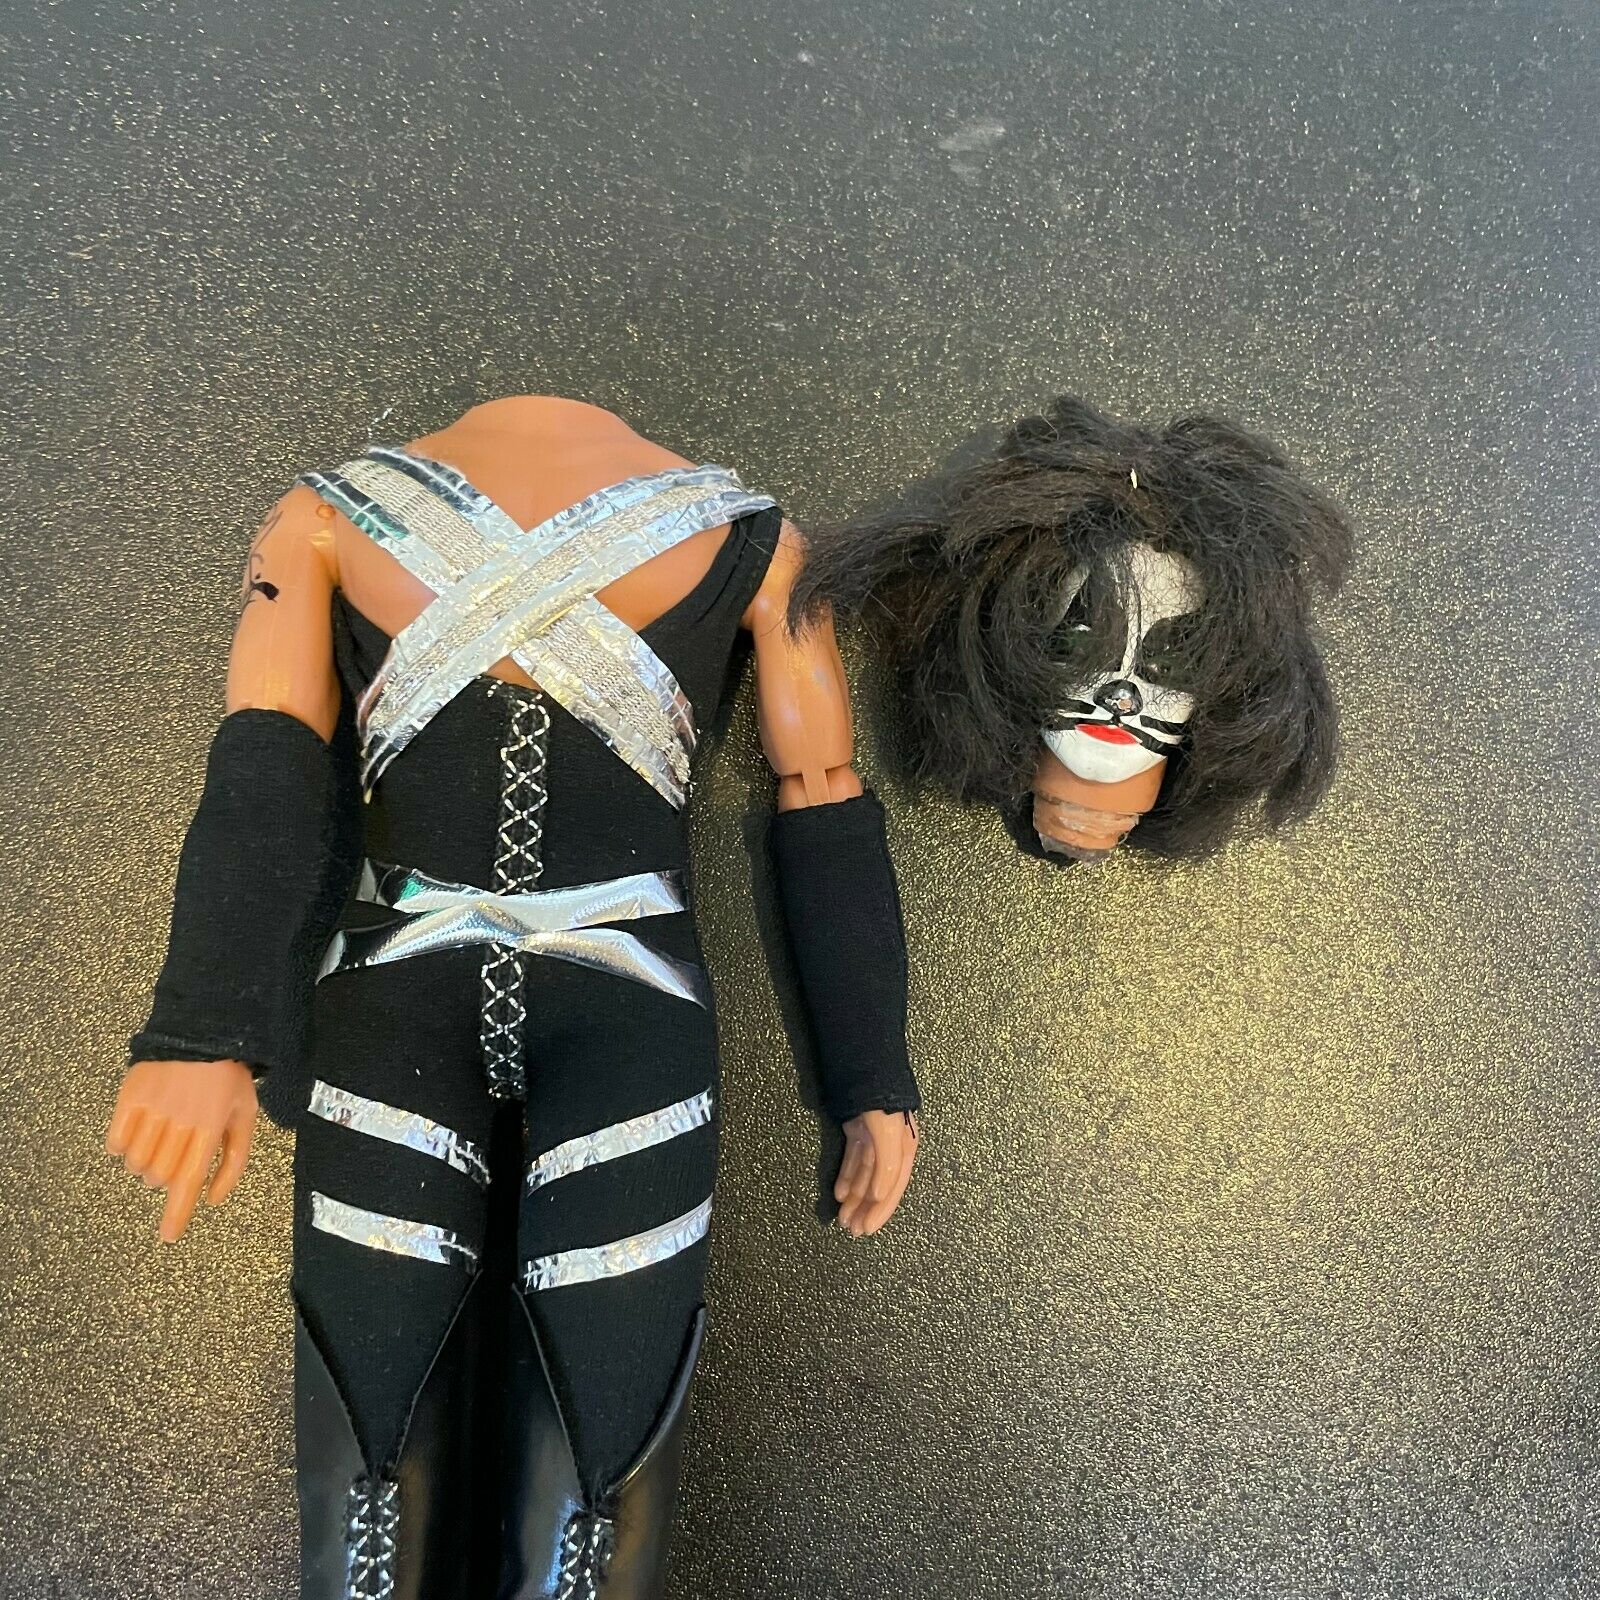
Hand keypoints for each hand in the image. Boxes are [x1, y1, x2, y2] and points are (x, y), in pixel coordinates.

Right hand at [106, 1059, 257, 1241]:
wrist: (203, 1030)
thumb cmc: (227, 1077)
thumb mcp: (245, 1115)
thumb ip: (234, 1160)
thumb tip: (212, 1199)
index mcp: (211, 1125)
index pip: (190, 1180)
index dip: (177, 1212)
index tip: (167, 1236)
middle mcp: (180, 1119)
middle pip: (160, 1175)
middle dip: (165, 1177)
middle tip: (175, 1153)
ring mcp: (153, 1107)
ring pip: (136, 1163)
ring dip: (144, 1163)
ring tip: (159, 1139)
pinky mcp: (130, 1095)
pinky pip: (115, 1141)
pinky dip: (122, 1146)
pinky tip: (137, 1131)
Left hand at [834, 1108, 918, 1236]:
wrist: (865, 1065)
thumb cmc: (880, 1100)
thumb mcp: (888, 1132)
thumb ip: (887, 1164)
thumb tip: (881, 1194)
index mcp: (906, 1147)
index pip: (894, 1186)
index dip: (881, 1209)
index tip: (868, 1229)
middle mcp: (892, 1145)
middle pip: (879, 1184)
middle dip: (866, 1207)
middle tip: (852, 1230)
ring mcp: (874, 1138)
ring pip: (864, 1174)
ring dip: (855, 1196)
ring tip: (843, 1217)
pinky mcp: (858, 1129)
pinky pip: (854, 1159)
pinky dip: (847, 1176)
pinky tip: (839, 1193)